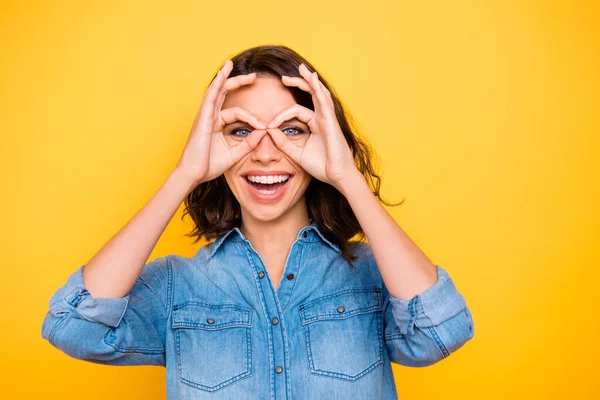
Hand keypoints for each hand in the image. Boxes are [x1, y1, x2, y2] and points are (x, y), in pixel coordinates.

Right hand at [174, 60, 267, 184]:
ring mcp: (205, 116)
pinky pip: (210, 97)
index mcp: (216, 125)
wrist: (193, 174)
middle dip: (238, 83)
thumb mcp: (235, 154)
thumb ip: (249, 143)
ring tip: (230, 63)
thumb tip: (264, 132)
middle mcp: (210, 117)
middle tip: (253, 76)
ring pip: (216, 91)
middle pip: (224, 94)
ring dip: (224, 77)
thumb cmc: (209, 166)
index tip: (266, 126)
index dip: (253, 118)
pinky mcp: (202, 117)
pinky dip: (217, 84)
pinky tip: (222, 73)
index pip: (237, 113)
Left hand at [265, 63, 357, 189]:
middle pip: (310, 94)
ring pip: (318, 93)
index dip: (280, 116)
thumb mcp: (296, 153)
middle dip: (299, 83)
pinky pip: (323, 101)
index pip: (295, 111)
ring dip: (309, 80)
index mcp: (315, 125)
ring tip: (302, 68)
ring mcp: (327, 118)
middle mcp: (322, 118)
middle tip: (283, 78)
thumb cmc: (321, 166)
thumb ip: (283, 142)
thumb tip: (268, 131)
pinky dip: (317, 88)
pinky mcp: (331, 121)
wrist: (337, 176)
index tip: (267, 125)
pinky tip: (312, 78)